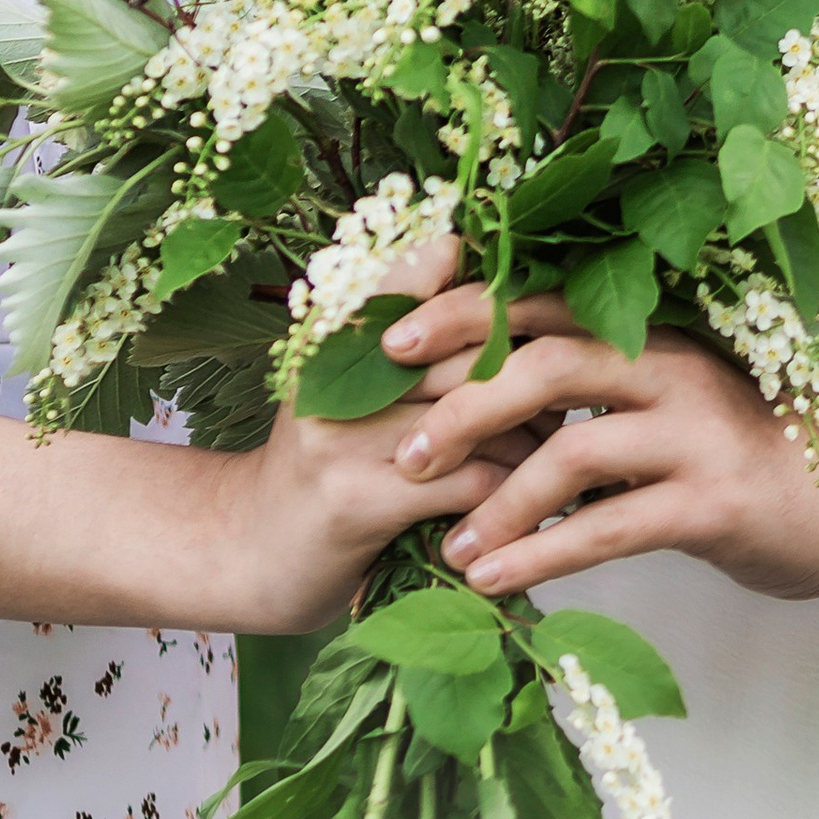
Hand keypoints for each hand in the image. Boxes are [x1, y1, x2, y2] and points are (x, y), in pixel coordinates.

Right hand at [221, 236, 527, 633]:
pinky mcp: (356, 500)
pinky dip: (511, 494)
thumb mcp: (350, 380)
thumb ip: (414, 337)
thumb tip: (510, 293)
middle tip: (572, 393)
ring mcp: (341, 434)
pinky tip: (526, 505)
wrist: (245, 550)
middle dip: (534, 372)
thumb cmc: (325, 459)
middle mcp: (334, 367)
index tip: (541, 318)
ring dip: (533, 437)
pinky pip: (467, 481)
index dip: (496, 290)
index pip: (430, 268)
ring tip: (558, 451)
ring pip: (480, 413)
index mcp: (337, 325)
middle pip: (471, 344)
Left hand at [378, 285, 818, 605]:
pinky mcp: (708, 505)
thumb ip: (594, 393)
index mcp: (648, 331)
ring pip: (569, 450)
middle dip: (460, 403)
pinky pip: (607, 529)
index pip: (536, 304)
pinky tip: (493, 581)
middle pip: (542, 361)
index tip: (386, 344)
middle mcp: (666, 368)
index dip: (457, 316)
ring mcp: (691, 434)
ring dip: (495, 499)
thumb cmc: (741, 453)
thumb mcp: (666, 403)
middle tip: (402, 450)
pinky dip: (540, 554)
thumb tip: (484, 398)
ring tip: (446, 545)